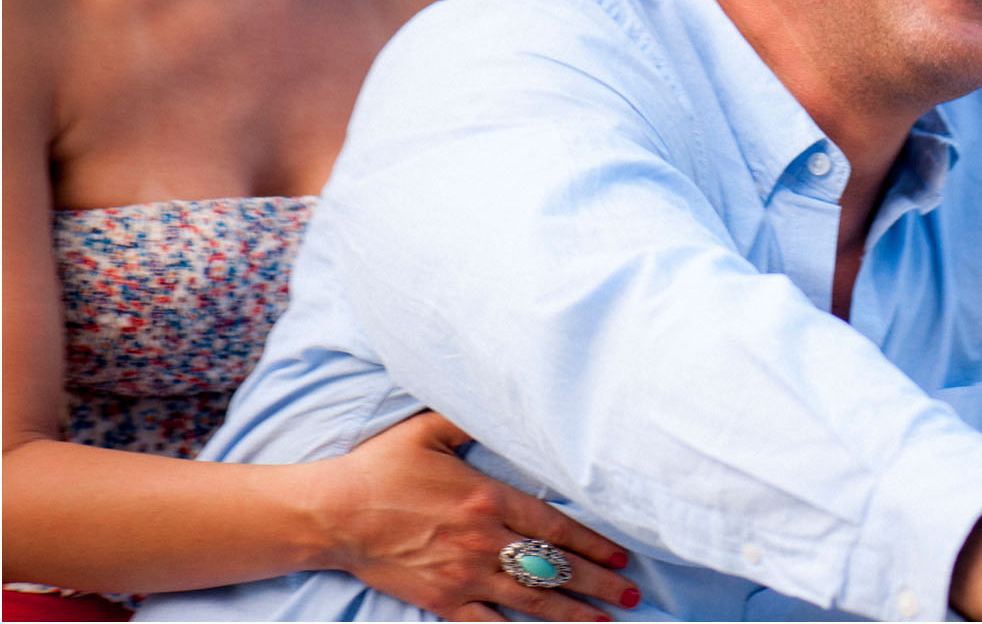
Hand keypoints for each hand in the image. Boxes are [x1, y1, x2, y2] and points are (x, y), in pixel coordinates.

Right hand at [313, 410, 641, 621]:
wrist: (331, 514)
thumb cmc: (380, 468)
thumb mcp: (429, 430)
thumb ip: (471, 417)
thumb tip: (504, 398)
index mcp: (489, 499)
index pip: (556, 527)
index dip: (594, 544)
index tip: (623, 556)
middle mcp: (484, 541)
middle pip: (553, 567)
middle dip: (597, 583)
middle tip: (631, 595)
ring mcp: (464, 575)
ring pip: (530, 600)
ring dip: (572, 613)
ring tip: (607, 622)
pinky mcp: (441, 600)